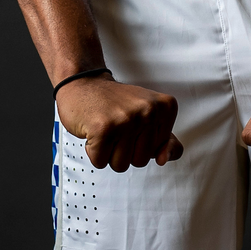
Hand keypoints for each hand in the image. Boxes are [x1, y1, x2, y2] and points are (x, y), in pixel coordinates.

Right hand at [55, 75, 183, 171]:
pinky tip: (94, 130)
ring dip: (108, 152)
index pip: (159, 151)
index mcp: (165, 107)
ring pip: (120, 165)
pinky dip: (93, 151)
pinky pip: (100, 162)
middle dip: (124, 151)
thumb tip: (164, 159)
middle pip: (140, 161)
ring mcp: (127, 119)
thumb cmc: (115, 102)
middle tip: (117, 126)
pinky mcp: (104, 129)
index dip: (141, 143)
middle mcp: (149, 111)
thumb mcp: (148, 116)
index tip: (133, 124)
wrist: (85, 84)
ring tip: (107, 128)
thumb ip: (164, 140)